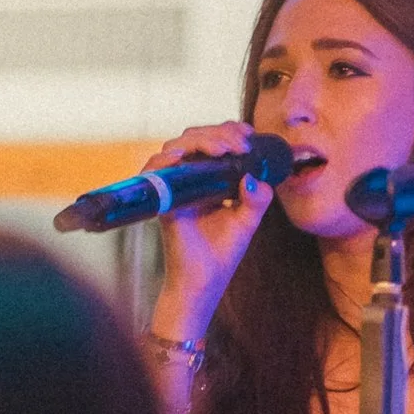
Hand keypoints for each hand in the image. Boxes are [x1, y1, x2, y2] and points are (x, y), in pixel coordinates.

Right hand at [147, 121, 276, 333]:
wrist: (202, 281)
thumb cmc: (221, 253)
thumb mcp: (247, 221)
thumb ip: (257, 199)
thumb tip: (255, 177)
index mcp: (210, 179)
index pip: (214, 142)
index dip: (228, 131)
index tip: (248, 134)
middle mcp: (189, 179)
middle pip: (195, 138)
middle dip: (218, 132)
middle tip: (240, 144)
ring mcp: (174, 187)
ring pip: (176, 147)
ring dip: (199, 141)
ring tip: (222, 149)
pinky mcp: (162, 200)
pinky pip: (155, 171)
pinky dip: (164, 159)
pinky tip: (182, 157)